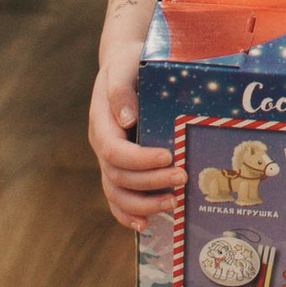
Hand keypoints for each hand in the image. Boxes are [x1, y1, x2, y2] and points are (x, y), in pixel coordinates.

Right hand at [89, 47, 183, 228]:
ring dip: (144, 203)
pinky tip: (146, 223)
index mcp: (102, 123)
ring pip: (117, 193)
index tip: (168, 155)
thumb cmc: (128, 63)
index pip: (115, 151)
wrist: (124, 64)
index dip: (140, 159)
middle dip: (151, 182)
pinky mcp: (119, 167)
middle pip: (119, 176)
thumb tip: (126, 118)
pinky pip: (117, 197)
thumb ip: (121, 89)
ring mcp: (109, 160)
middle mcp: (102, 146)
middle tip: (183, 176)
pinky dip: (127, 214)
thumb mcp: (124, 66)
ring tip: (174, 203)